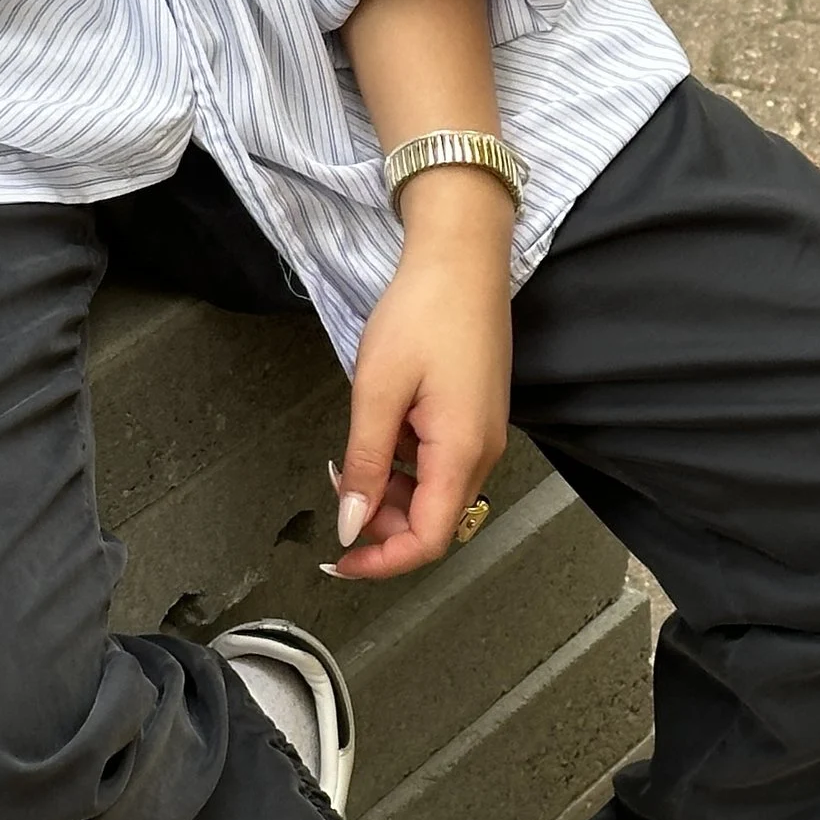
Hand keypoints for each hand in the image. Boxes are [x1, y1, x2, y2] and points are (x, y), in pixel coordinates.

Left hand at [325, 175, 513, 581]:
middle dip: (381, 524)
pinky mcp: (474, 417)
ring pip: (434, 495)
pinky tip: (376, 436)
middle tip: (337, 493)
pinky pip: (439, 465)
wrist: (462, 257)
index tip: (341, 562)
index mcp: (462, 453)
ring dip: (389, 493)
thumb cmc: (424, 312)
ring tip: (350, 461)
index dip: (382, 561)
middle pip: (432, 522)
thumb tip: (352, 524)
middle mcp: (482, 453)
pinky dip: (403, 467)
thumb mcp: (378, 391)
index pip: (428, 540)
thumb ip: (365, 464)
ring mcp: (481, 435)